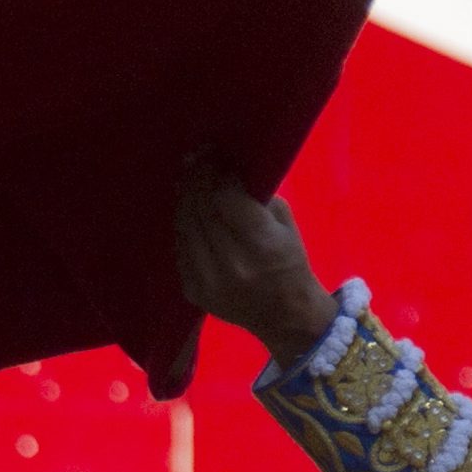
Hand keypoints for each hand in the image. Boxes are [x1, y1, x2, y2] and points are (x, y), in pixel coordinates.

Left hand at [174, 157, 338, 360]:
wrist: (284, 316)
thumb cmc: (290, 262)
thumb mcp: (285, 224)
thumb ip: (256, 197)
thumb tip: (226, 168)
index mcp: (261, 245)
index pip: (224, 198)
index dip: (216, 173)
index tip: (215, 155)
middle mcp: (230, 264)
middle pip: (200, 209)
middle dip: (197, 178)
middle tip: (196, 158)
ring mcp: (207, 280)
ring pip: (185, 226)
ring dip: (185, 198)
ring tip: (188, 177)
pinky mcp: (192, 290)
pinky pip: (180, 247)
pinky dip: (183, 225)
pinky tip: (188, 208)